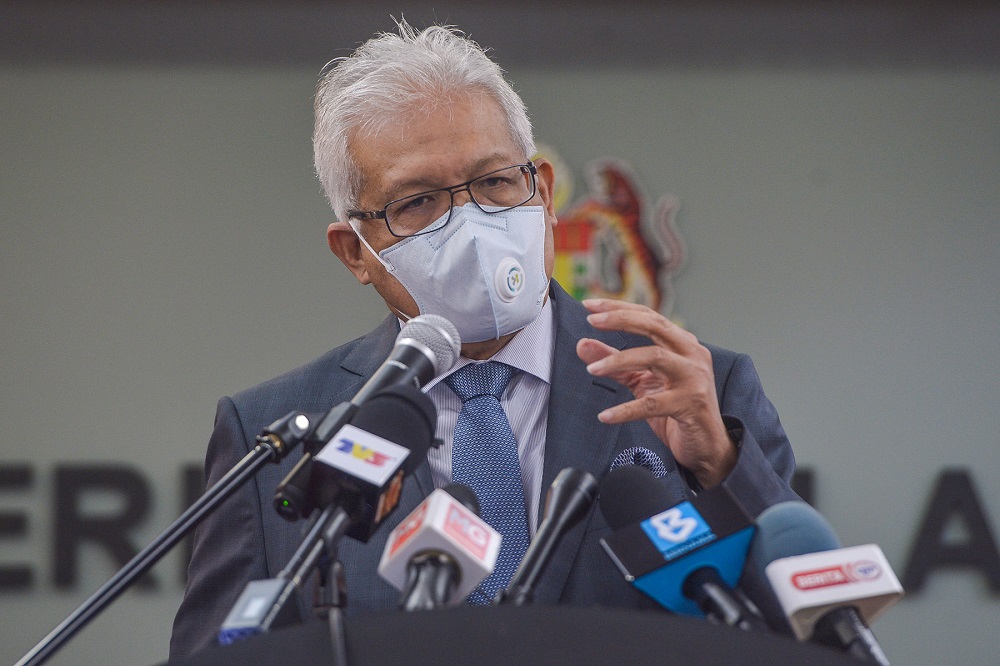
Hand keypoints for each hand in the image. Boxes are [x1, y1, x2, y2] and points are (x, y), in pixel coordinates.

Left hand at [576, 299, 735, 487]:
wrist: (706, 444)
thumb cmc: (676, 409)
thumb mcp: (642, 382)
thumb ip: (615, 363)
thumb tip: (583, 344)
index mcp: (682, 344)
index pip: (649, 316)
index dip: (619, 308)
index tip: (589, 305)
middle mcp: (692, 355)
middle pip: (655, 325)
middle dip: (620, 319)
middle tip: (592, 320)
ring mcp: (694, 378)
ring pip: (654, 357)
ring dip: (619, 360)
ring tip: (593, 368)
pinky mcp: (690, 405)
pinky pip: (652, 404)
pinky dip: (626, 410)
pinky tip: (606, 416)